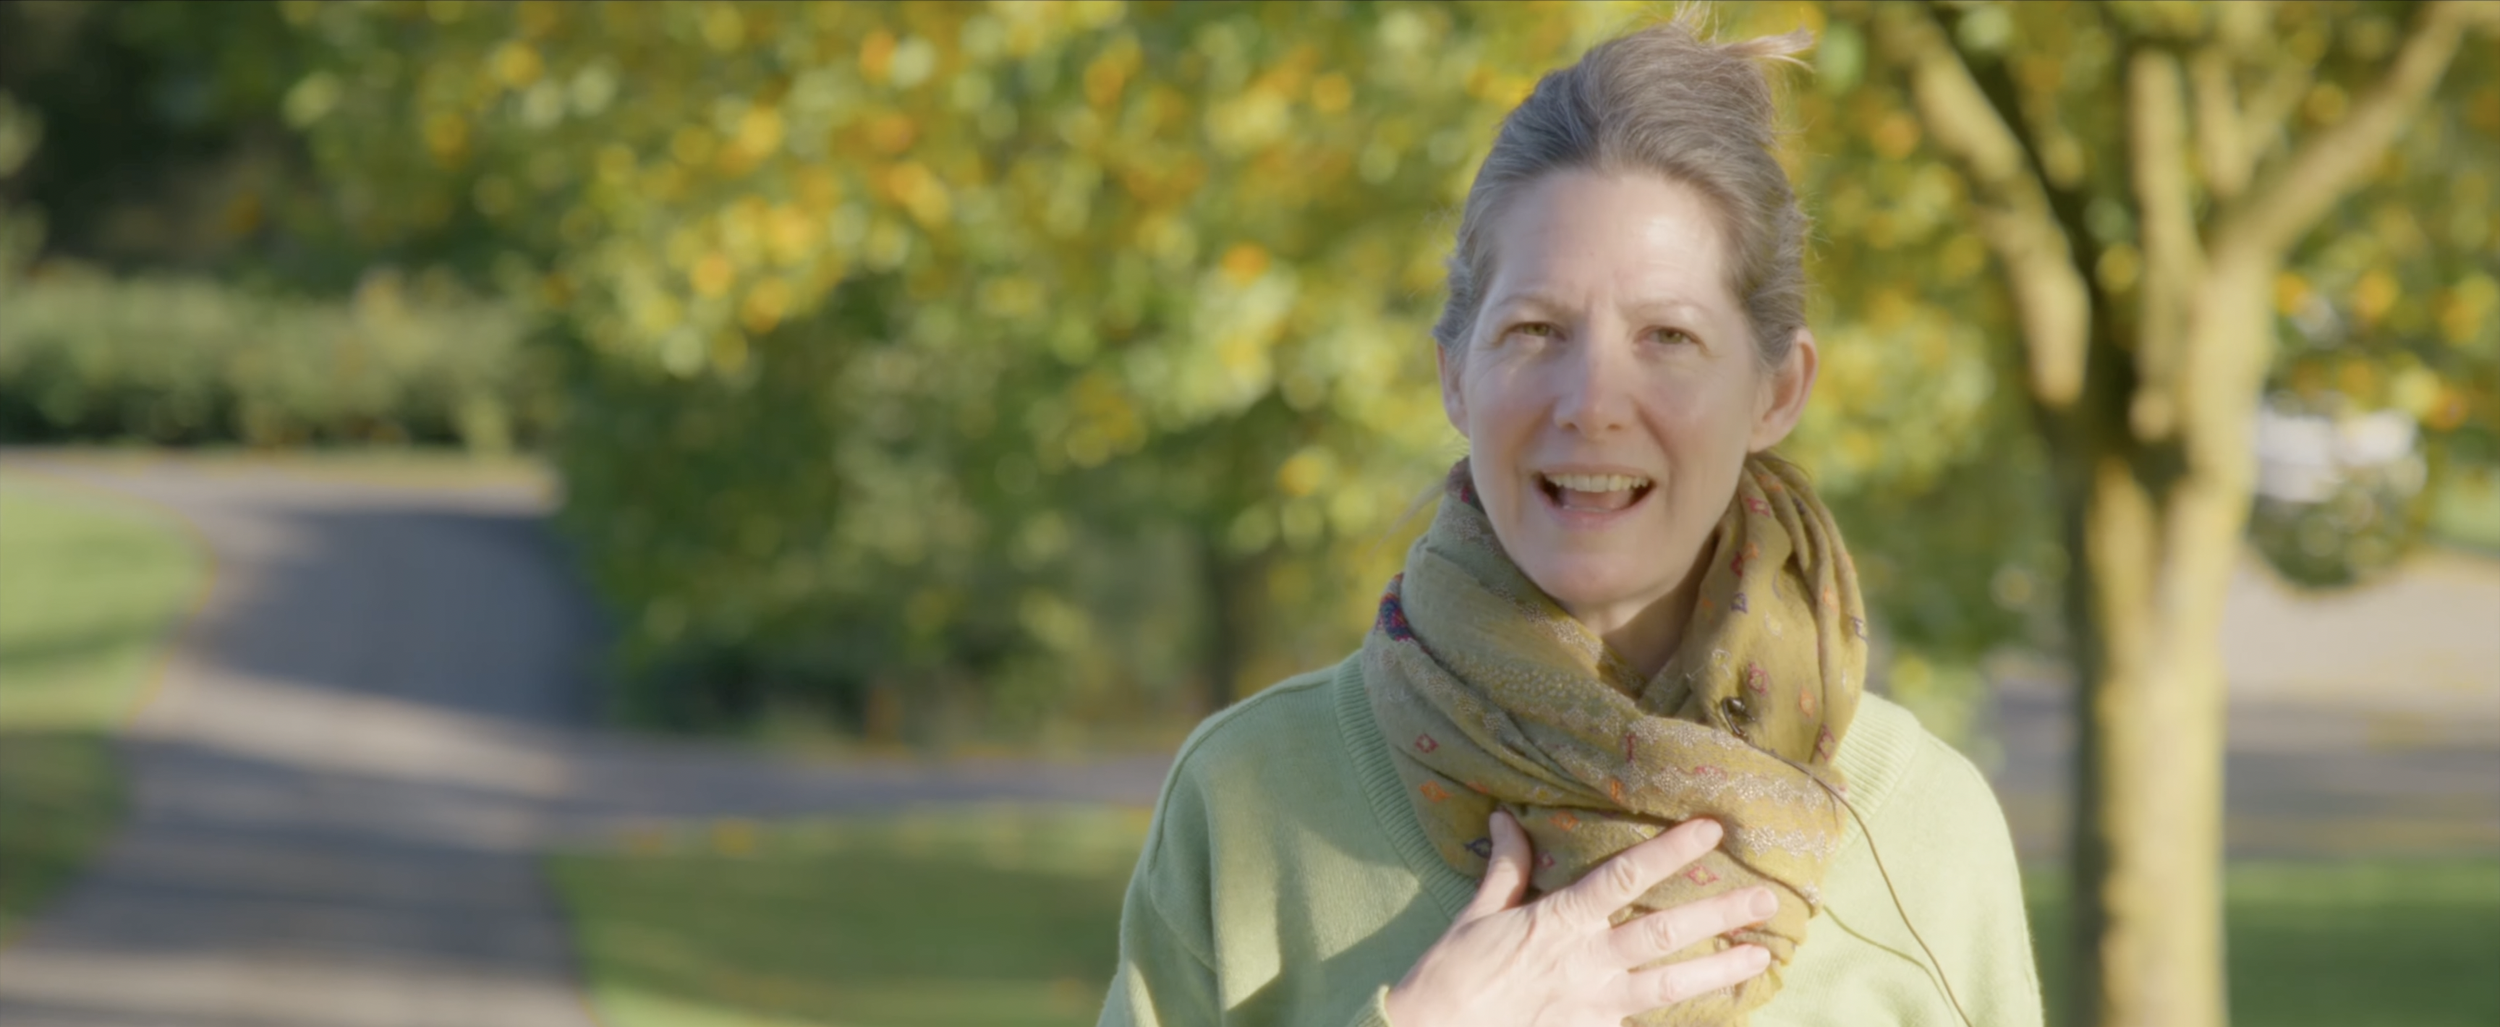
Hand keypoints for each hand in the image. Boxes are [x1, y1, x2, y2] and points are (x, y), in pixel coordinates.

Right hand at [1381, 812, 1776, 1026]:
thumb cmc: (1450, 976)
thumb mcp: (1476, 915)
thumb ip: (1506, 869)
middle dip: (1718, 915)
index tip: (1709, 829)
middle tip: (1766, 899)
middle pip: (1664, 933)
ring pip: (1669, 984)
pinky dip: (1680, 1012)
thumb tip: (1507, 819)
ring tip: (1761, 955)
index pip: (1623, 878)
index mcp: (1558, 923)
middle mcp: (1586, 963)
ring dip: (1720, 969)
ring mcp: (1594, 1003)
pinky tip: (1712, 1006)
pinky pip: (1644, 1019)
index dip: (1669, 852)